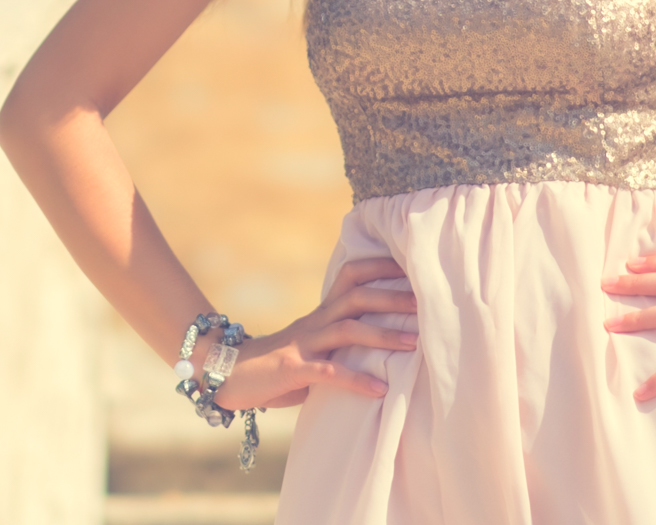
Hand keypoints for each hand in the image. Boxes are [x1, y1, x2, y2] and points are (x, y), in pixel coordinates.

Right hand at [208, 258, 418, 410]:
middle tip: (426, 304)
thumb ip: (342, 338)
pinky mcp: (293, 369)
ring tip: (414, 344)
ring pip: (347, 330)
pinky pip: (328, 373)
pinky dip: (356, 380)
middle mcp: (315, 321)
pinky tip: (380, 390)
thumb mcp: (314, 344)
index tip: (414, 265)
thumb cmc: (279, 363)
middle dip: (393, 298)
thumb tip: (384, 337)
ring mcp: (304, 344)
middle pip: (357, 297)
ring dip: (383, 335)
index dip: (381, 266)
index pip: (352, 275)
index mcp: (321, 312)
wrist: (229, 374)